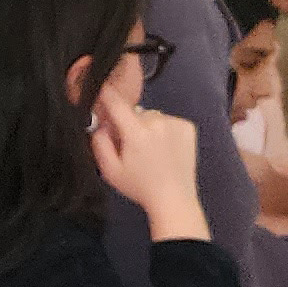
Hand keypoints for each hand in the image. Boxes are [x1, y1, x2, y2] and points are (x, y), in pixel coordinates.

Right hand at [90, 92, 204, 235]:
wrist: (174, 199)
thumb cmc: (140, 187)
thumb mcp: (110, 170)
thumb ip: (99, 143)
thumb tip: (101, 123)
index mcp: (136, 132)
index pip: (116, 101)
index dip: (105, 93)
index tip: (100, 88)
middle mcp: (157, 121)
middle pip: (134, 112)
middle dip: (129, 123)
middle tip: (131, 146)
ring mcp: (175, 123)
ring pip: (152, 116)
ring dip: (148, 127)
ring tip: (151, 151)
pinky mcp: (188, 127)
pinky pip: (168, 121)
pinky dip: (164, 130)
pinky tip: (165, 149)